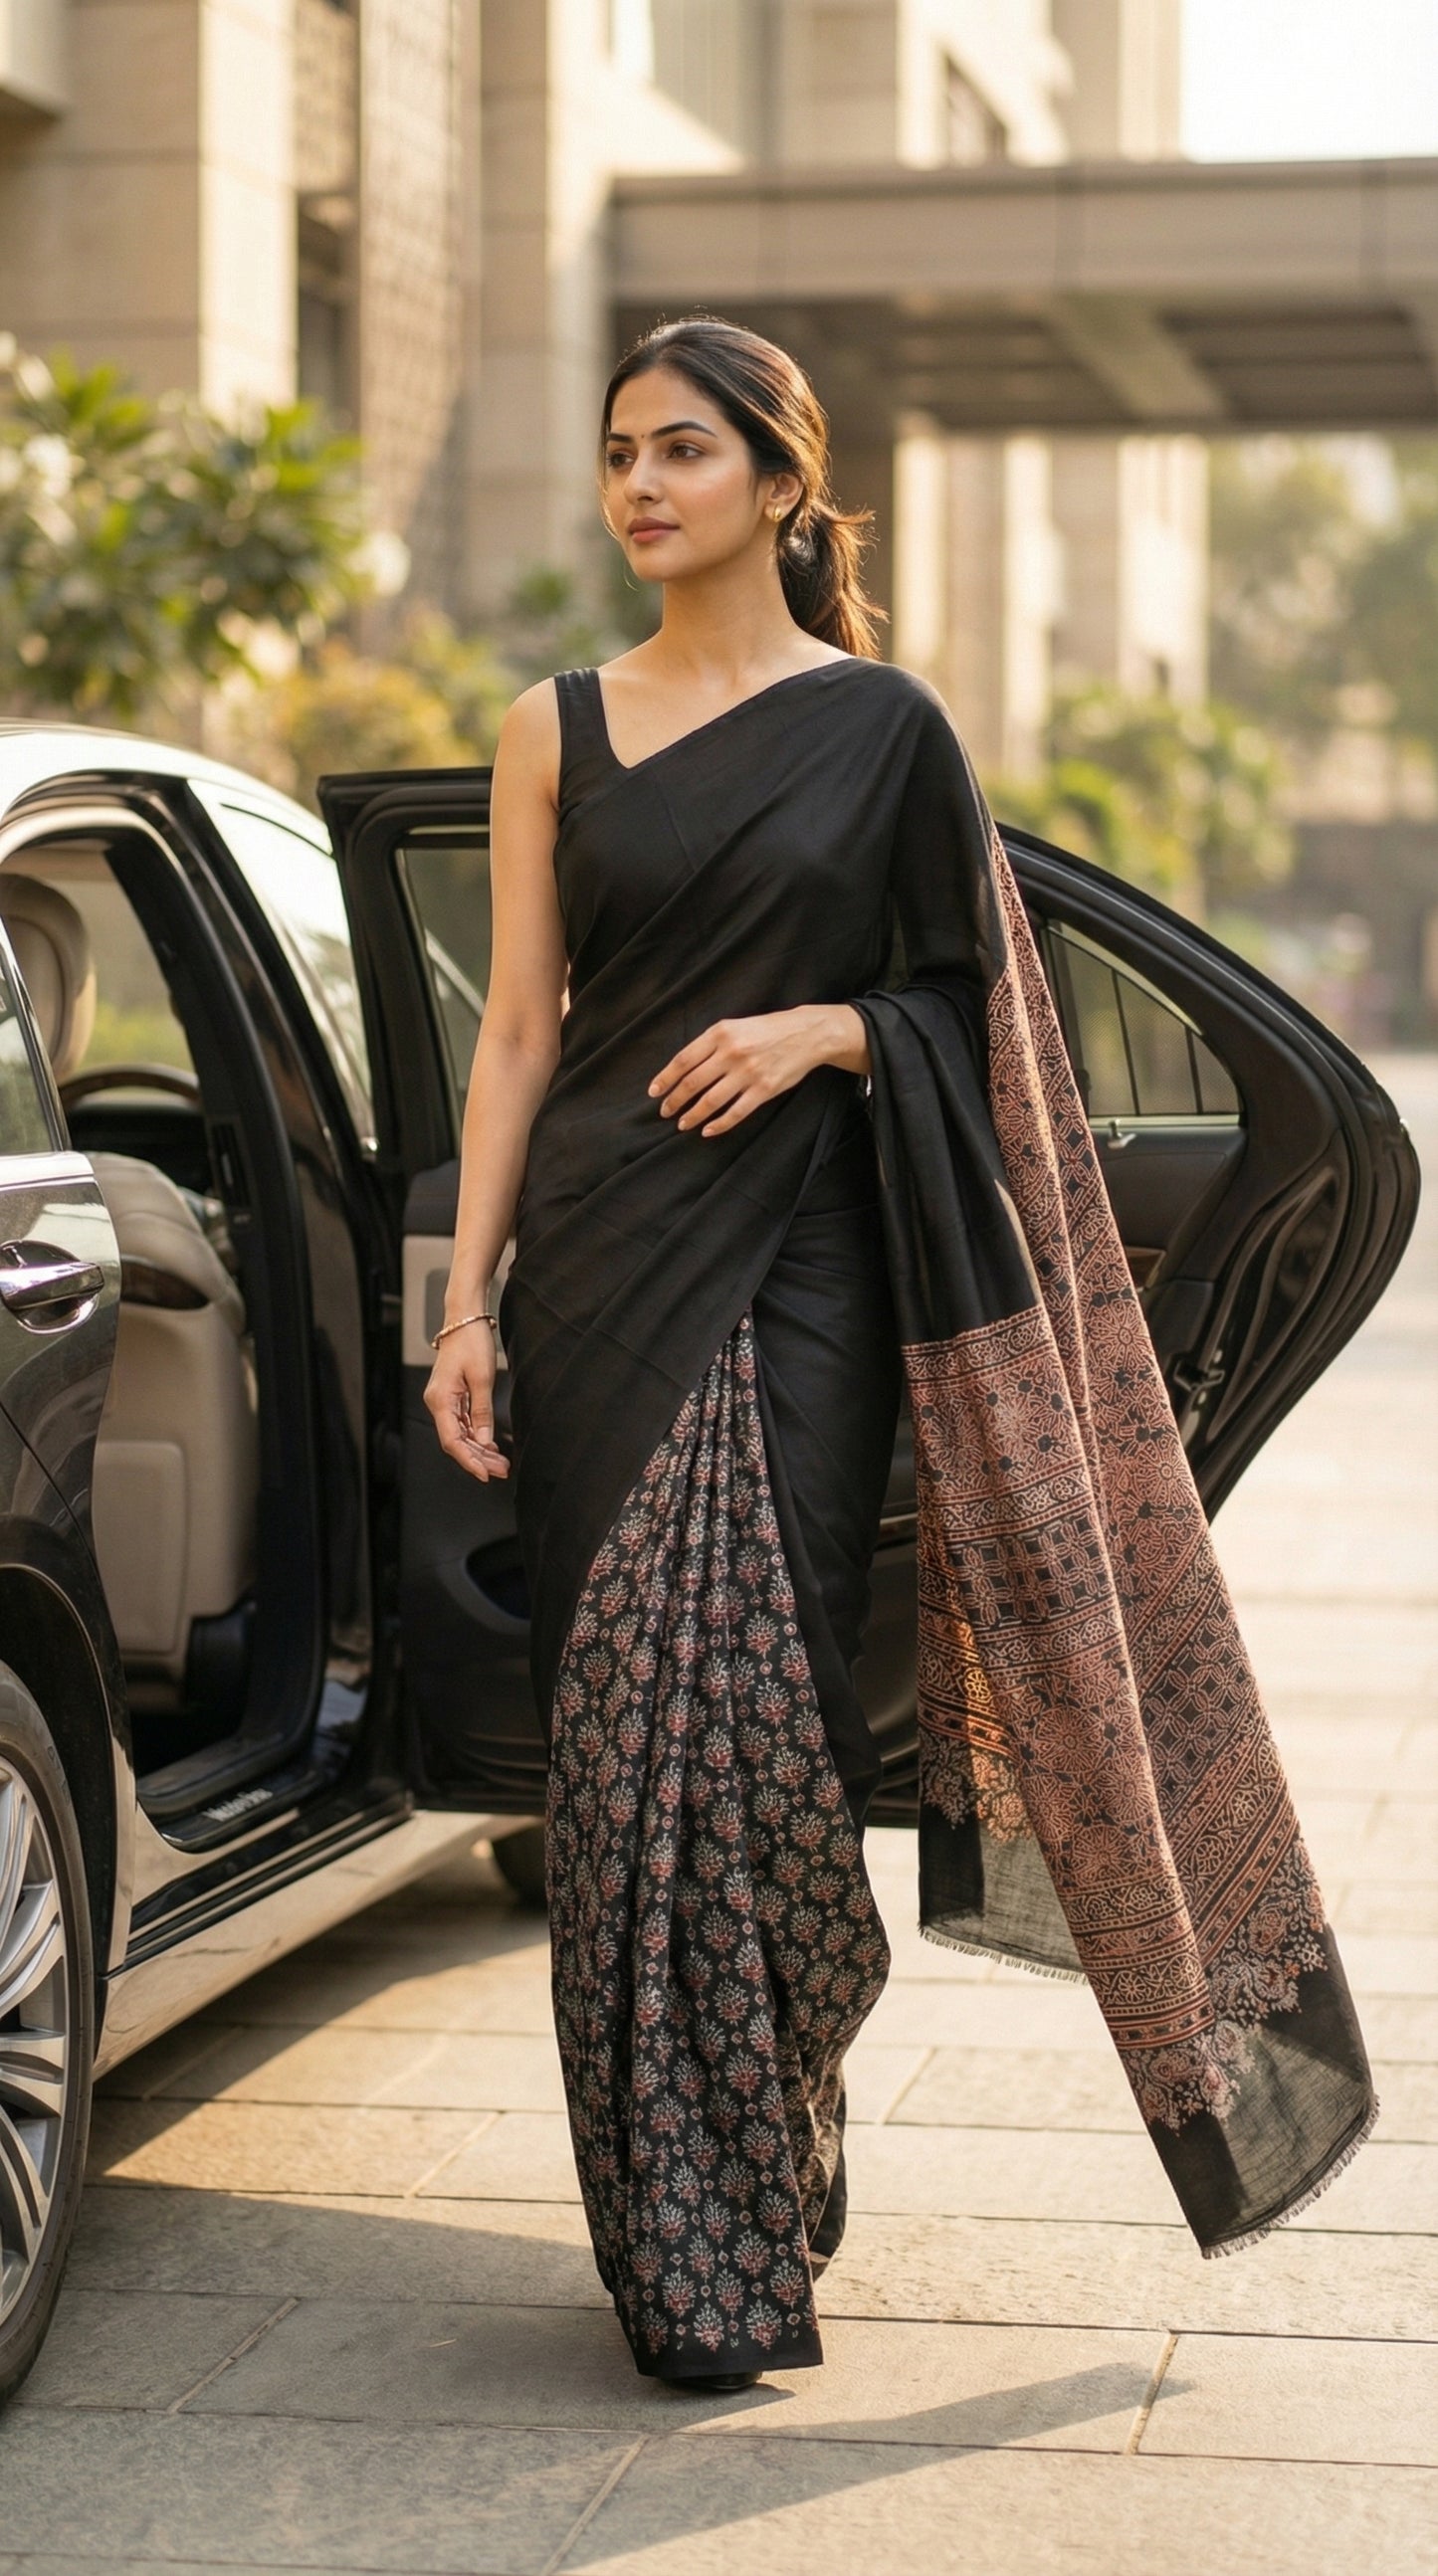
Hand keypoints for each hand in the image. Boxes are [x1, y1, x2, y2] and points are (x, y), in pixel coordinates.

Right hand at [424, 1321, 509, 1480]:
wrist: (465, 1318)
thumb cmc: (471, 1341)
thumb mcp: (482, 1378)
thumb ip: (482, 1413)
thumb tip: (484, 1442)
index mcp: (440, 1400)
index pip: (452, 1441)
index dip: (469, 1461)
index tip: (485, 1475)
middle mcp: (438, 1403)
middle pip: (456, 1441)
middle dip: (478, 1459)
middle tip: (501, 1470)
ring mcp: (444, 1400)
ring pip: (460, 1434)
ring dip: (479, 1450)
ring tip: (500, 1462)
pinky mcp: (453, 1396)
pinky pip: (463, 1423)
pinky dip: (476, 1436)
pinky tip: (490, 1446)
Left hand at [648, 1004, 867, 1135]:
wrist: (805, 1034)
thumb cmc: (766, 1030)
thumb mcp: (735, 1026)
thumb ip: (710, 1044)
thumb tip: (683, 1068)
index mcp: (720, 1033)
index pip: (684, 1059)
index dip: (665, 1078)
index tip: (654, 1092)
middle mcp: (732, 1052)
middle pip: (693, 1082)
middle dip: (675, 1100)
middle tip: (665, 1112)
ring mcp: (748, 1073)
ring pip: (711, 1100)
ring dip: (693, 1115)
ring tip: (682, 1124)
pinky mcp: (764, 1090)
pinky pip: (736, 1112)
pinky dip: (719, 1124)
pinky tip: (708, 1130)